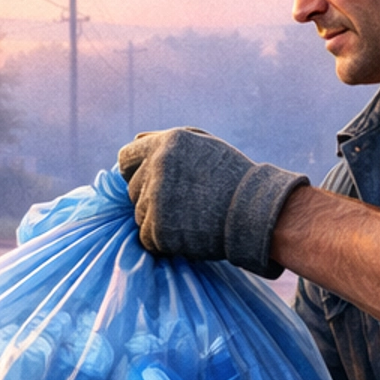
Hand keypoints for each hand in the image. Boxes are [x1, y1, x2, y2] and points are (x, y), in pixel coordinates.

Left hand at [117, 127, 307, 274]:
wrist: (254, 211)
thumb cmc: (231, 176)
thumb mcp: (201, 144)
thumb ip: (165, 140)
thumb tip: (135, 138)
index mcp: (166, 143)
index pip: (125, 158)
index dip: (134, 171)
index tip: (150, 181)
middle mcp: (156, 168)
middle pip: (133, 190)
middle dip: (151, 197)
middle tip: (183, 202)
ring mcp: (155, 199)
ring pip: (139, 215)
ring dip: (158, 219)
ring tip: (189, 216)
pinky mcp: (158, 229)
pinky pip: (146, 237)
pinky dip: (162, 240)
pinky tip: (186, 232)